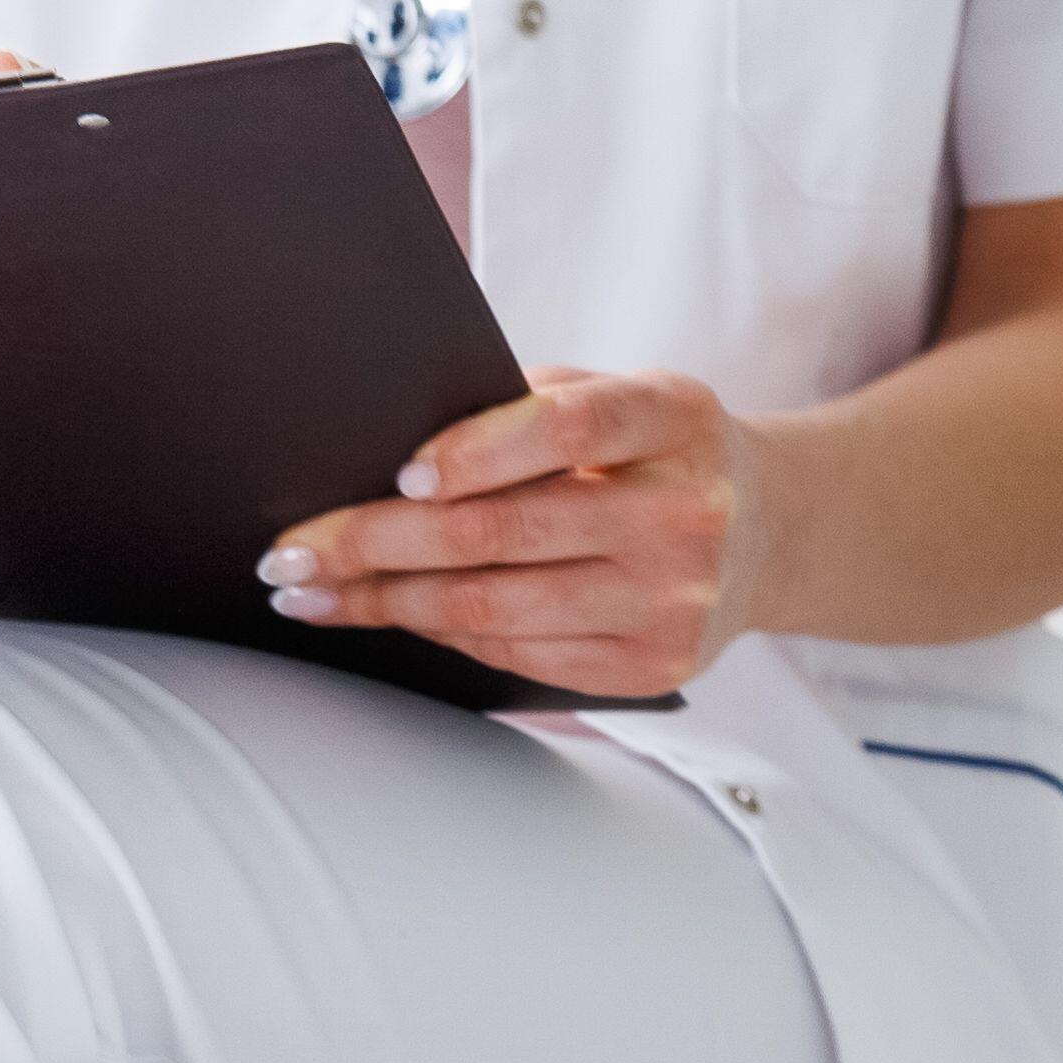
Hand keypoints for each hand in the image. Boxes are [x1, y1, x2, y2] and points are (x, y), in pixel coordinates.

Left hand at [259, 367, 767, 697]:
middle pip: (508, 532)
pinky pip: (518, 653)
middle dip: (378, 542)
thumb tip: (388, 446)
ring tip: (312, 591)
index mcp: (677, 419)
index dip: (481, 449)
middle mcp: (687, 512)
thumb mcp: (622, 396)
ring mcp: (674, 599)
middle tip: (293, 549)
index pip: (575, 426)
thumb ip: (533, 406)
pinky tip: (389, 616)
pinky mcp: (652, 665)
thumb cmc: (660, 451)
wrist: (769, 529)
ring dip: (386, 602)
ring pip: (496, 606)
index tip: (399, 472)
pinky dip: (439, 634)